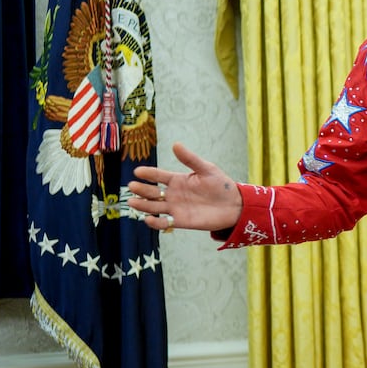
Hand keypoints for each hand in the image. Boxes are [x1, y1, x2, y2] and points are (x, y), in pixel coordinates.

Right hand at [125, 141, 243, 233]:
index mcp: (177, 180)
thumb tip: (175, 144)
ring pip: (154, 206)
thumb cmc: (221, 185)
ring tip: (133, 202)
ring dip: (143, 205)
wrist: (234, 205)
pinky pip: (165, 222)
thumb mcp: (207, 169)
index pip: (158, 176)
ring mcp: (175, 208)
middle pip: (152, 192)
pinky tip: (148, 219)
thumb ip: (190, 159)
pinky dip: (155, 222)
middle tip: (132, 186)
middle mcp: (172, 194)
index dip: (148, 173)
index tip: (137, 171)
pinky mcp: (181, 221)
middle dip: (141, 189)